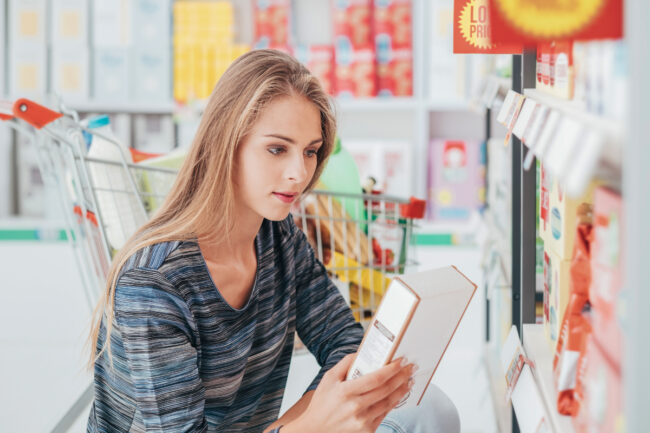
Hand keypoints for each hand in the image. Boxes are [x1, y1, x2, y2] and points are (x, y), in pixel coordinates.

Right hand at [284, 354, 415, 432]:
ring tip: (409, 380)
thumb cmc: (321, 403)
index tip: (401, 360)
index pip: (375, 379)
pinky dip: (393, 403)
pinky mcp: (366, 430)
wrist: (315, 430)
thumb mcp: (328, 378)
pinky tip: (398, 395)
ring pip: (388, 403)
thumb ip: (345, 363)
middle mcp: (355, 407)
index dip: (391, 369)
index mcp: (345, 391)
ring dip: (401, 390)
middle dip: (401, 377)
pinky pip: (384, 414)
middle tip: (410, 367)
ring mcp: (362, 420)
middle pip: (385, 390)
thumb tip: (361, 352)